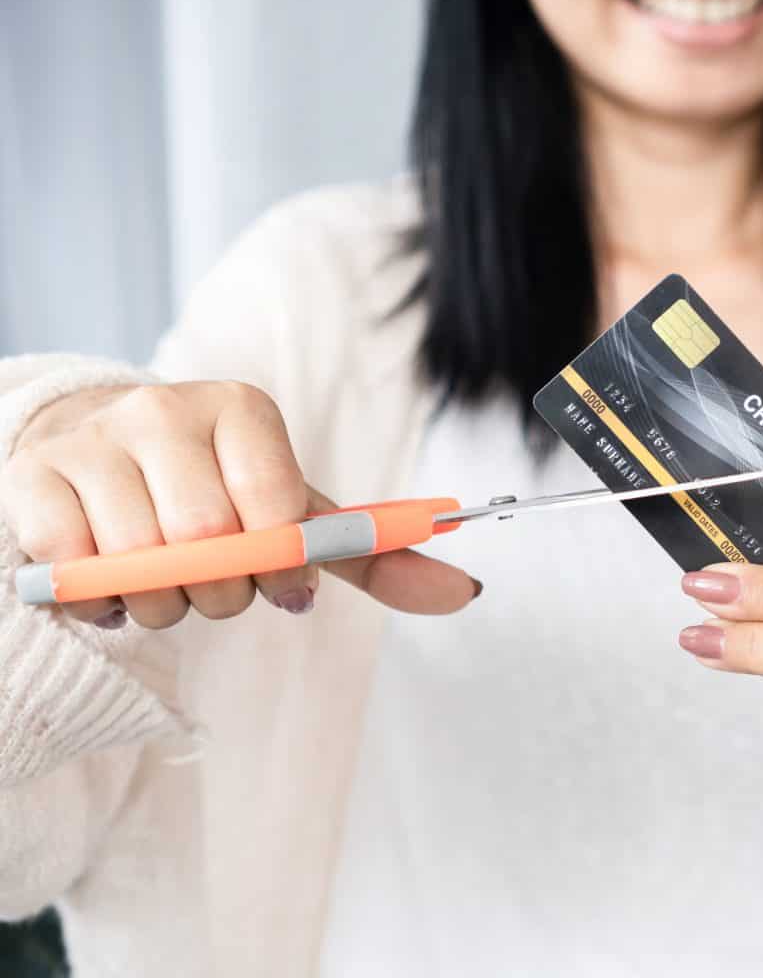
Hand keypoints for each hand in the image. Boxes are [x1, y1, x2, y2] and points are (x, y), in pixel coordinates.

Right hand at [3, 382, 480, 628]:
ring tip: (162, 581)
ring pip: (140, 567)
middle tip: (213, 582)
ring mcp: (94, 442)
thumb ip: (371, 552)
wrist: (95, 443)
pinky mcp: (32, 479)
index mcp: (242, 411)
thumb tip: (466, 594)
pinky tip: (109, 580)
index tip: (275, 572)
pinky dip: (99, 603)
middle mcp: (165, 411)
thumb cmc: (213, 486)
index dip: (278, 563)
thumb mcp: (293, 510)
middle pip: (208, 545)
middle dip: (220, 593)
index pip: (276, 510)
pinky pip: (73, 572)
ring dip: (161, 606)